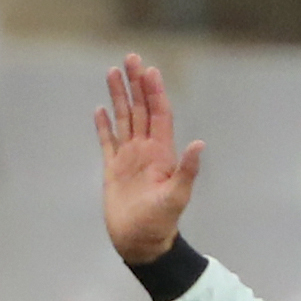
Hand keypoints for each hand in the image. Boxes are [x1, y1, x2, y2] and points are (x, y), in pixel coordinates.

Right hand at [96, 54, 203, 263]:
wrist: (141, 242)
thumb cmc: (161, 222)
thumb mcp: (177, 196)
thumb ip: (187, 170)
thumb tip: (199, 143)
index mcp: (161, 152)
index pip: (159, 114)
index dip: (155, 92)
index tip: (149, 70)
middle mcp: (145, 150)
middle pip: (140, 109)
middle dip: (136, 83)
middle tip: (131, 58)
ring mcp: (128, 158)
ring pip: (123, 119)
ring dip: (119, 95)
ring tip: (112, 72)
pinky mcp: (112, 170)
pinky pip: (107, 142)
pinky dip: (103, 125)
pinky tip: (100, 110)